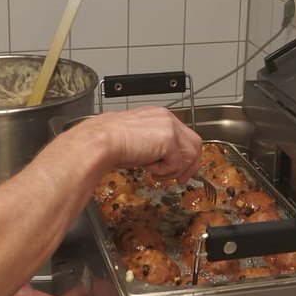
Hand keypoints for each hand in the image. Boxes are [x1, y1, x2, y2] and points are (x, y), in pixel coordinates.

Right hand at [69, 107, 201, 184]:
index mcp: (158, 116)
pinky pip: (177, 164)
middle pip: (195, 143)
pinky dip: (164, 172)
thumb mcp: (138, 141)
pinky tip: (148, 168)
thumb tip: (164, 160)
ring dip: (174, 170)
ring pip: (190, 154)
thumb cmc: (109, 143)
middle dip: (190, 165)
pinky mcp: (168, 139)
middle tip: (180, 180)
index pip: (184, 136)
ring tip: (156, 173)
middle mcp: (166, 117)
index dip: (186, 156)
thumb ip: (154, 146)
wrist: (100, 142)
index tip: (181, 171)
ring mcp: (169, 127)